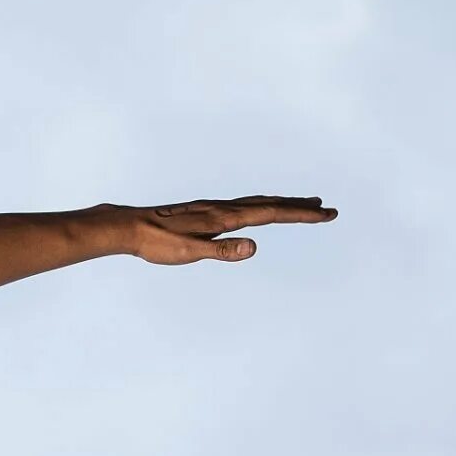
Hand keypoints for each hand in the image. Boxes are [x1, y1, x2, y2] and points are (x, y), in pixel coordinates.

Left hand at [113, 196, 336, 263]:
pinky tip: (258, 211)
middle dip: (300, 207)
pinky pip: (243, 206)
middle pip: (270, 204)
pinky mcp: (205, 212)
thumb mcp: (189, 252)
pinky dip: (261, 206)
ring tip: (303, 204)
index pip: (271, 213)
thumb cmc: (156, 242)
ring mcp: (213, 208)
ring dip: (283, 203)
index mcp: (223, 217)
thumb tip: (254, 247)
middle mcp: (221, 208)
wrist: (128, 227)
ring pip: (257, 203)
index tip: (326, 214)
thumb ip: (222, 250)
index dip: (301, 214)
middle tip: (327, 209)